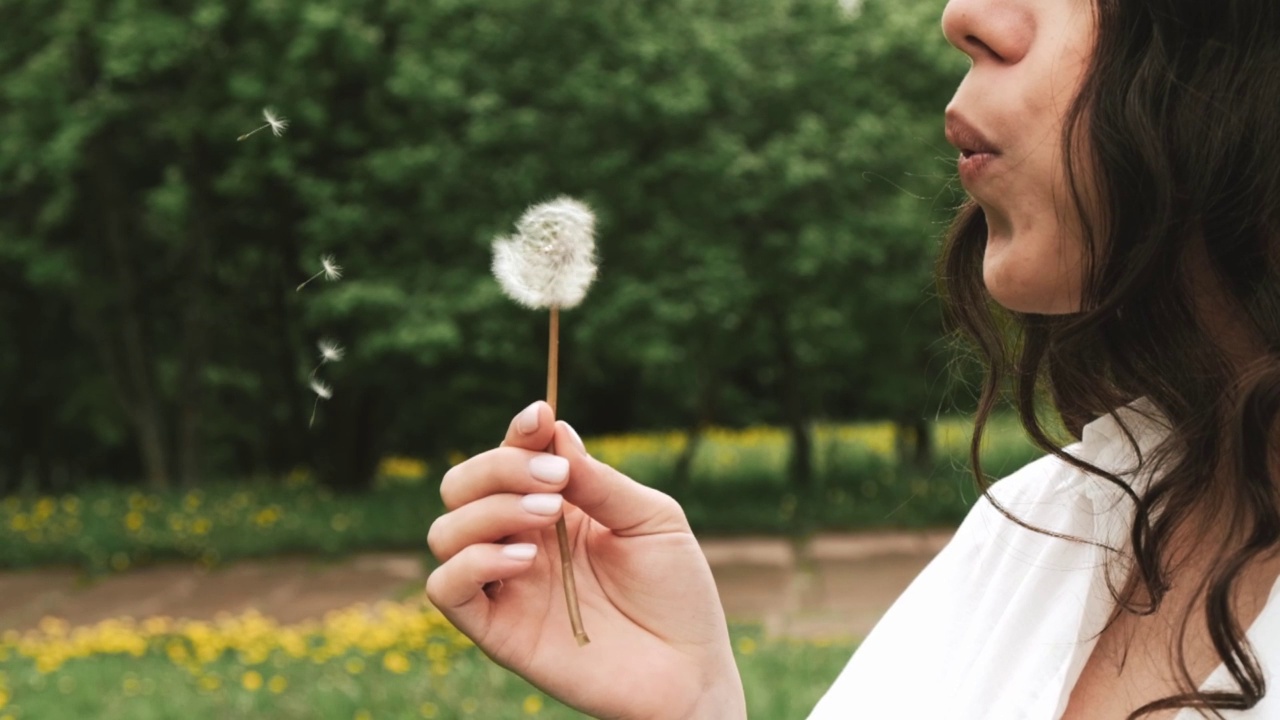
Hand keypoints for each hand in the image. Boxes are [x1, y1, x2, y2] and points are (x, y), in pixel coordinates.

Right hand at [426, 402, 745, 719]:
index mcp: (555, 507)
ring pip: (445, 531)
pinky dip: (471, 562)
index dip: (517, 433)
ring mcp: (506, 585)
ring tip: (546, 517)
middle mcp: (521, 540)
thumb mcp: (651, 519)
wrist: (689, 670)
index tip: (541, 417)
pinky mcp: (497, 631)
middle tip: (554, 482)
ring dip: (489, 510)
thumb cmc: (677, 593)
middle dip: (498, 467)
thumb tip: (555, 432)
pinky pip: (446, 589)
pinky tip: (523, 559)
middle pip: (461, 485)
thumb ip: (599, 481)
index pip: (511, 455)